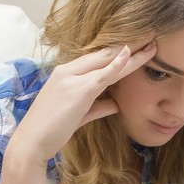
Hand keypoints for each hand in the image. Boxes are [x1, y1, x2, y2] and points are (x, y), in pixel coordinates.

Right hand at [8, 42, 156, 165]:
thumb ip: (96, 107)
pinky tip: (131, 54)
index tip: (137, 48)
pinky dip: (118, 63)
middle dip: (129, 47)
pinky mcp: (78, 91)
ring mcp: (72, 79)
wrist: (31, 142)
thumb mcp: (76, 116)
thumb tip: (115, 104)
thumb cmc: (49, 132)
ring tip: (152, 46)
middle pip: (103, 54)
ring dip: (132, 54)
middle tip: (150, 40)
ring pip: (107, 62)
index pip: (95, 58)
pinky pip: (103, 74)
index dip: (117, 53)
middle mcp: (67, 71)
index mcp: (64, 74)